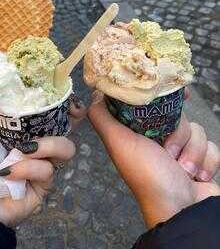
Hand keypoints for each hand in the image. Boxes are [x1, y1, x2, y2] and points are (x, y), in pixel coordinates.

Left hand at [0, 107, 75, 226]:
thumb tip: (1, 90)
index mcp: (28, 129)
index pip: (55, 114)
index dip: (66, 105)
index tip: (67, 99)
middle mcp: (40, 146)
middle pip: (68, 129)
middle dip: (69, 120)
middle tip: (60, 116)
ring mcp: (44, 165)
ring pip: (65, 148)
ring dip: (47, 145)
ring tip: (25, 149)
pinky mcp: (43, 185)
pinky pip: (46, 170)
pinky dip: (26, 168)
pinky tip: (7, 172)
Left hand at [88, 91, 219, 228]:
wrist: (182, 211)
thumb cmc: (147, 176)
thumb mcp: (118, 142)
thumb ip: (103, 118)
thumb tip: (95, 93)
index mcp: (139, 133)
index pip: (152, 104)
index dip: (162, 97)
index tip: (174, 94)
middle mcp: (160, 140)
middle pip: (178, 115)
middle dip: (177, 134)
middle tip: (168, 152)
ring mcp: (182, 151)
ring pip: (197, 130)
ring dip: (192, 151)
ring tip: (182, 169)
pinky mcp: (202, 160)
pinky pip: (212, 146)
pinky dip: (207, 161)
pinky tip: (197, 176)